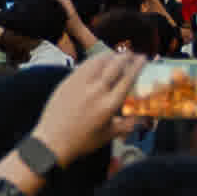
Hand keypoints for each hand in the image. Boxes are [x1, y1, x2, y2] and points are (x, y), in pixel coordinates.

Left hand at [23, 42, 136, 175]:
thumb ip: (127, 124)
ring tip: (116, 55)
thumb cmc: (82, 141)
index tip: (142, 59)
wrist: (53, 141)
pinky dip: (94, 60)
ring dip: (110, 56)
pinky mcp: (68, 81)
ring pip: (99, 62)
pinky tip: (98, 60)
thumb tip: (144, 120)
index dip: (137, 66)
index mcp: (110, 104)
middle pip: (115, 66)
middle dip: (126, 57)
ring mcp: (81, 84)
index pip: (127, 79)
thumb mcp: (109, 135)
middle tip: (131, 54)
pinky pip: (84, 65)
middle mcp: (97, 90)